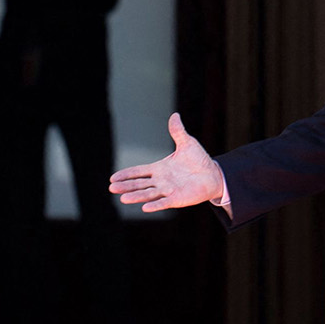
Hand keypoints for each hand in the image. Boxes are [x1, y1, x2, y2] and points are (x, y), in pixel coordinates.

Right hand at [108, 113, 224, 211]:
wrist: (213, 175)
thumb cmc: (199, 160)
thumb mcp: (187, 143)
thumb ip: (177, 132)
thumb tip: (174, 115)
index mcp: (159, 168)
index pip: (139, 172)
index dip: (126, 174)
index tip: (113, 178)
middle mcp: (161, 181)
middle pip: (139, 184)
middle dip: (126, 186)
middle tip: (111, 188)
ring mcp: (168, 191)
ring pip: (148, 194)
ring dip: (136, 196)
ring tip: (123, 198)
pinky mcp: (177, 199)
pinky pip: (164, 203)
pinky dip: (155, 205)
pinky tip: (145, 208)